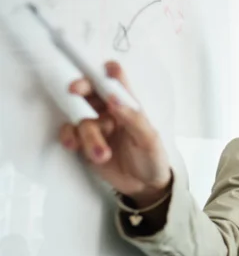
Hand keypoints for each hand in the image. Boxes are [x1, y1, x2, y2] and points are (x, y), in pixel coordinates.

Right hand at [59, 61, 171, 204]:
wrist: (144, 187)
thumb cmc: (153, 158)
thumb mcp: (150, 140)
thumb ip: (134, 119)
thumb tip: (113, 99)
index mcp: (129, 107)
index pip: (117, 82)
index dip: (109, 72)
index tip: (104, 69)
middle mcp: (110, 113)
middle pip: (91, 91)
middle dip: (81, 87)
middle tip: (75, 89)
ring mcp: (96, 127)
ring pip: (82, 119)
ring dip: (89, 136)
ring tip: (103, 155)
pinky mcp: (85, 143)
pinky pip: (70, 133)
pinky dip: (69, 137)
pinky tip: (74, 146)